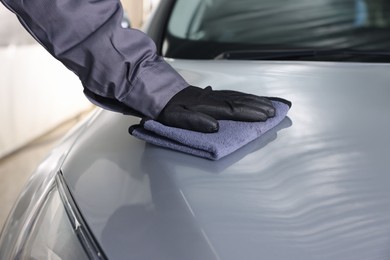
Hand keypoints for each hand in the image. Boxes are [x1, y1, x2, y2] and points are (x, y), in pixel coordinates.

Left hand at [157, 86, 279, 132]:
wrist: (162, 94)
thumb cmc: (169, 110)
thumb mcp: (175, 119)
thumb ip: (194, 122)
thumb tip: (215, 126)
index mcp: (206, 106)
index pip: (232, 110)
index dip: (249, 113)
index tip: (264, 117)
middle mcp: (213, 98)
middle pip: (240, 101)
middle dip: (258, 106)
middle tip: (274, 112)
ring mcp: (215, 94)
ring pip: (239, 96)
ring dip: (256, 100)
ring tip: (271, 105)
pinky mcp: (215, 94)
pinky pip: (234, 94)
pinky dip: (247, 96)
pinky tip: (254, 99)